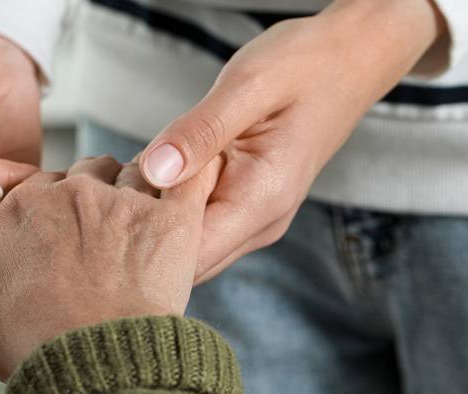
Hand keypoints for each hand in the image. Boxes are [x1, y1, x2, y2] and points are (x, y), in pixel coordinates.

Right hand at [0, 157, 219, 379]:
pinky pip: (190, 178)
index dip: (58, 207)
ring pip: (135, 173)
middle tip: (106, 229)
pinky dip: (193, 175)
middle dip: (97, 192)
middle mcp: (73, 193)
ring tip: (147, 219)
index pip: (46, 185)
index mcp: (24, 208)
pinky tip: (194, 181)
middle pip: (89, 172)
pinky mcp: (171, 220)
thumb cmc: (31, 341)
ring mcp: (124, 203)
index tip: (67, 230)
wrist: (88, 361)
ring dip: (140, 190)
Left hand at [138, 0, 444, 281]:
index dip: (145, 239)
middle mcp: (261, 223)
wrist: (351, 59)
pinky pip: (196, 220)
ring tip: (136, 172)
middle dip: (143, 233)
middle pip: (183, 260)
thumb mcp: (248, 86)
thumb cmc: (306, 65)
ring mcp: (254, 219)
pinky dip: (168, 202)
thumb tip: (153, 172)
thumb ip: (200, 131)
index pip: (190, 256)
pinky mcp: (245, 206)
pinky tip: (158, 168)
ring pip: (187, 243)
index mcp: (263, 201)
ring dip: (154, 217)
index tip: (116, 203)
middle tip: (116, 185)